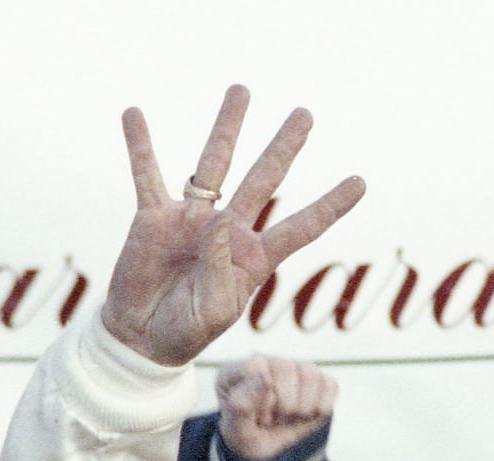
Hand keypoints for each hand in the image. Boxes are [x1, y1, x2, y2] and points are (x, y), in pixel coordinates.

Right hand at [101, 86, 365, 368]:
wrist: (142, 337)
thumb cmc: (186, 330)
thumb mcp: (213, 312)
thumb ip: (220, 268)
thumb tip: (219, 219)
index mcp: (254, 257)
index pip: (301, 227)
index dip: (329, 206)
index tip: (360, 183)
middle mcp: (229, 230)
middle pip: (264, 179)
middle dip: (284, 146)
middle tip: (305, 113)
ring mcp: (193, 219)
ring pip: (213, 163)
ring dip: (226, 127)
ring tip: (241, 90)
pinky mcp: (154, 218)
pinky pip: (147, 174)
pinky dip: (140, 146)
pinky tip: (133, 115)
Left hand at [216, 355, 336, 460]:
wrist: (269, 457)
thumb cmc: (248, 440)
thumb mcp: (236, 433)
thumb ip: (240, 405)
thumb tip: (264, 378)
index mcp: (237, 371)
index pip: (255, 366)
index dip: (262, 397)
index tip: (259, 418)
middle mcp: (266, 364)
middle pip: (285, 366)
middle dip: (284, 402)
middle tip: (276, 420)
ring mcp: (293, 370)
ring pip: (310, 373)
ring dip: (303, 406)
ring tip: (291, 418)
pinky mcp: (318, 382)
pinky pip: (329, 384)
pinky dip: (322, 406)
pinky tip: (308, 416)